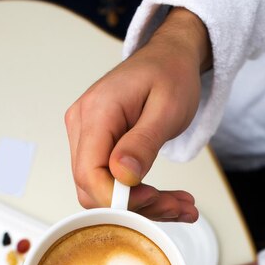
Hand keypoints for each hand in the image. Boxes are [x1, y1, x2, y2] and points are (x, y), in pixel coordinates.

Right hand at [65, 8, 210, 220]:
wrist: (169, 57)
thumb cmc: (170, 74)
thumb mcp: (168, 108)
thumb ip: (143, 143)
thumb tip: (122, 176)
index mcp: (97, 113)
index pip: (89, 173)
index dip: (118, 198)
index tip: (154, 198)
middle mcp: (82, 126)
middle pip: (93, 187)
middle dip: (135, 206)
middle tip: (178, 207)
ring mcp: (85, 137)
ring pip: (102, 190)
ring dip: (142, 206)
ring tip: (182, 205)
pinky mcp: (96, 146)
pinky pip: (110, 182)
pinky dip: (140, 195)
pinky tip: (169, 199)